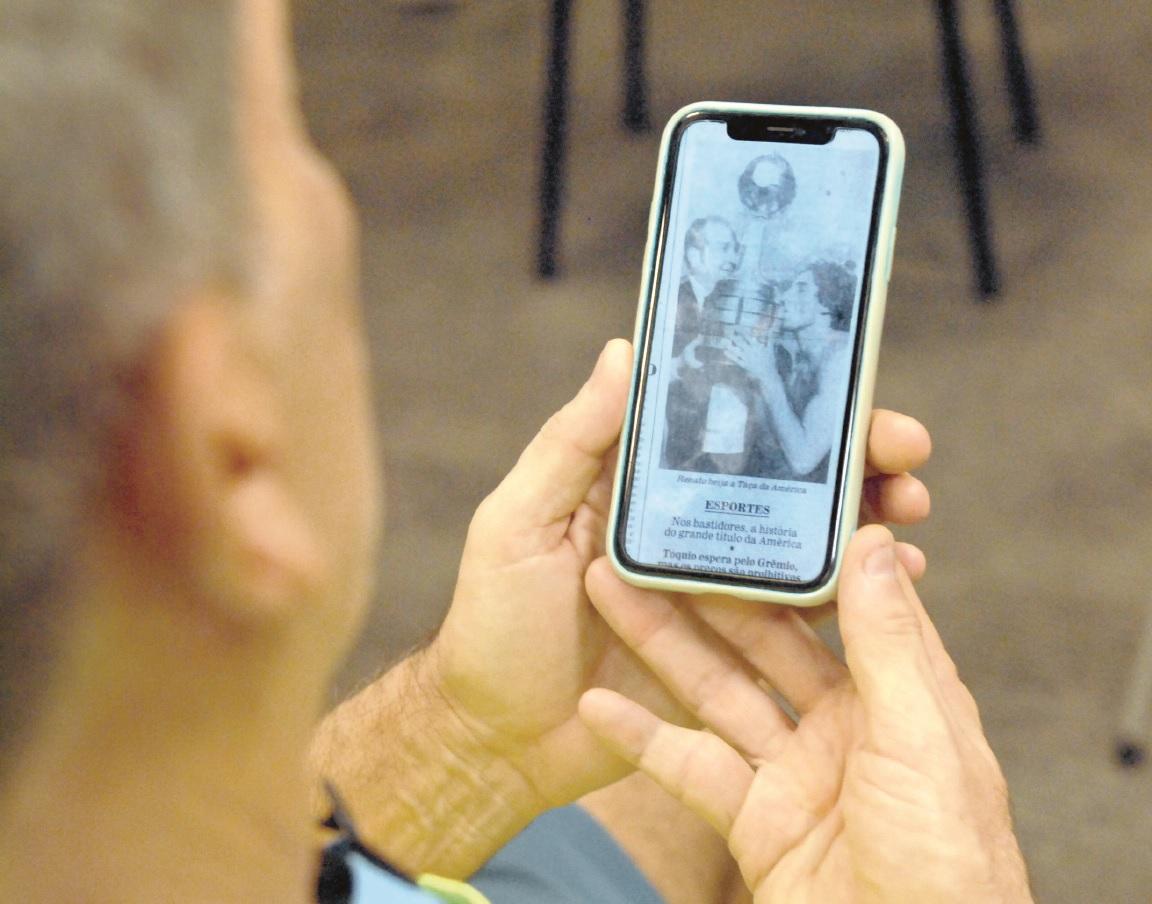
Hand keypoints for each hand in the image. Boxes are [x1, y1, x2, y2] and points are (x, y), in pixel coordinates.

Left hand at [427, 340, 931, 811]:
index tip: (845, 387)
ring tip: (910, 509)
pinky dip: (849, 594)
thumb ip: (571, 443)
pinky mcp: (732, 651)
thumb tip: (622, 352)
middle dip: (850, 457)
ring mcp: (713, 590)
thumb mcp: (517, 521)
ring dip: (863, 519)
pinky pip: (799, 617)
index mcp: (638, 487)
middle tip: (904, 449)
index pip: (724, 428)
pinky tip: (892, 580)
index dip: (786, 404)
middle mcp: (685, 527)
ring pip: (803, 540)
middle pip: (781, 479)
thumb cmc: (494, 622)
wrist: (500, 736)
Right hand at [578, 525, 1031, 902]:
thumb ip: (889, 644)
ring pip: (716, 693)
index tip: (743, 503)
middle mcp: (843, 724)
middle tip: (651, 541)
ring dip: (659, 647)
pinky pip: (690, 768)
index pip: (839, 602)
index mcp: (899, 694)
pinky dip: (642, 739)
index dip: (790, 554)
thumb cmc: (951, 868)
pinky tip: (598, 704)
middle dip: (704, 592)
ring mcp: (794, 773)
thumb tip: (874, 543)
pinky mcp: (755, 823)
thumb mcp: (922, 741)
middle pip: (760, 641)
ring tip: (607, 592)